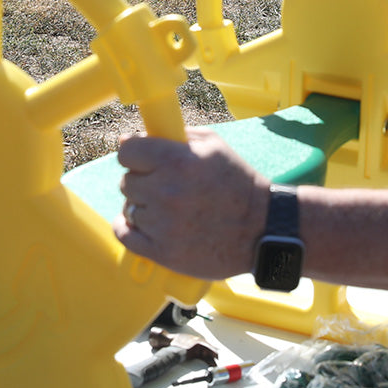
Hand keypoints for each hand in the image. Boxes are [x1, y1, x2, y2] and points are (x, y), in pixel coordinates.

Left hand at [113, 128, 268, 280]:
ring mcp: (163, 224)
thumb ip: (175, 135)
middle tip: (162, 184)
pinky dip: (127, 228)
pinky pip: (125, 235)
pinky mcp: (163, 252)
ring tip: (165, 207)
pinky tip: (137, 223)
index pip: (126, 151)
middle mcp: (166, 191)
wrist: (262, 228)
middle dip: (142, 180)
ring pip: (128, 208)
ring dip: (141, 206)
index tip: (139, 157)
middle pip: (126, 181)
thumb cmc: (238, 182)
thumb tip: (138, 136)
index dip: (133, 152)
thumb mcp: (213, 145)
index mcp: (177, 160)